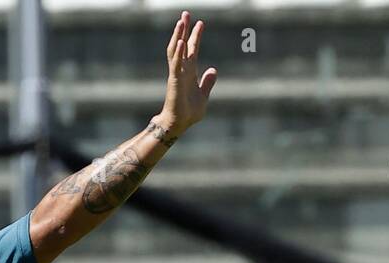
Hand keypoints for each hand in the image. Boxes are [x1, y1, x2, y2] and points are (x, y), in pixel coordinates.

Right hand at [160, 11, 216, 134]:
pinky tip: (179, 41)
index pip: (192, 49)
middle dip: (184, 29)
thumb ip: (207, 82)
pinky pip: (175, 64)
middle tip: (185, 13)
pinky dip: (177, 52)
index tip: (200, 23)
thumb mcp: (203, 95)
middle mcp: (182, 70)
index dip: (196, 36)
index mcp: (190, 72)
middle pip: (182, 45)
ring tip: (181, 22)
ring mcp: (177, 74)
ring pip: (176, 50)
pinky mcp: (174, 81)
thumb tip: (213, 70)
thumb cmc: (189, 112)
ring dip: (178, 36)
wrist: (179, 124)